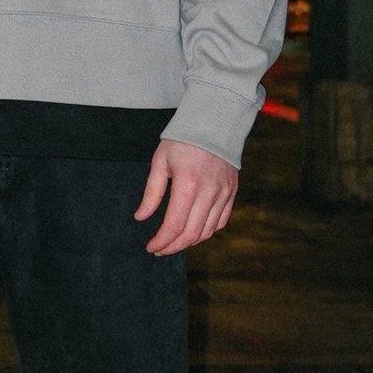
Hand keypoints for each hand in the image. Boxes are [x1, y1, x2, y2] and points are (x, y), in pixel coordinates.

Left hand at [133, 138, 238, 254]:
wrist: (214, 122)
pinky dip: (206, 232)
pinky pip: (220, 222)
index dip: (161, 241)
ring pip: (207, 232)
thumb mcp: (160, 162)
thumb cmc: (182, 140)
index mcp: (187, 184)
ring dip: (189, 242)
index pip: (174, 225)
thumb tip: (140, 218)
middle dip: (173, 247)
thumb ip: (151, 193)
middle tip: (159, 250)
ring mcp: (223, 194)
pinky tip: (193, 231)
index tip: (151, 247)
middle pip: (191, 234)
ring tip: (173, 242)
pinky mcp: (232, 193)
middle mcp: (208, 192)